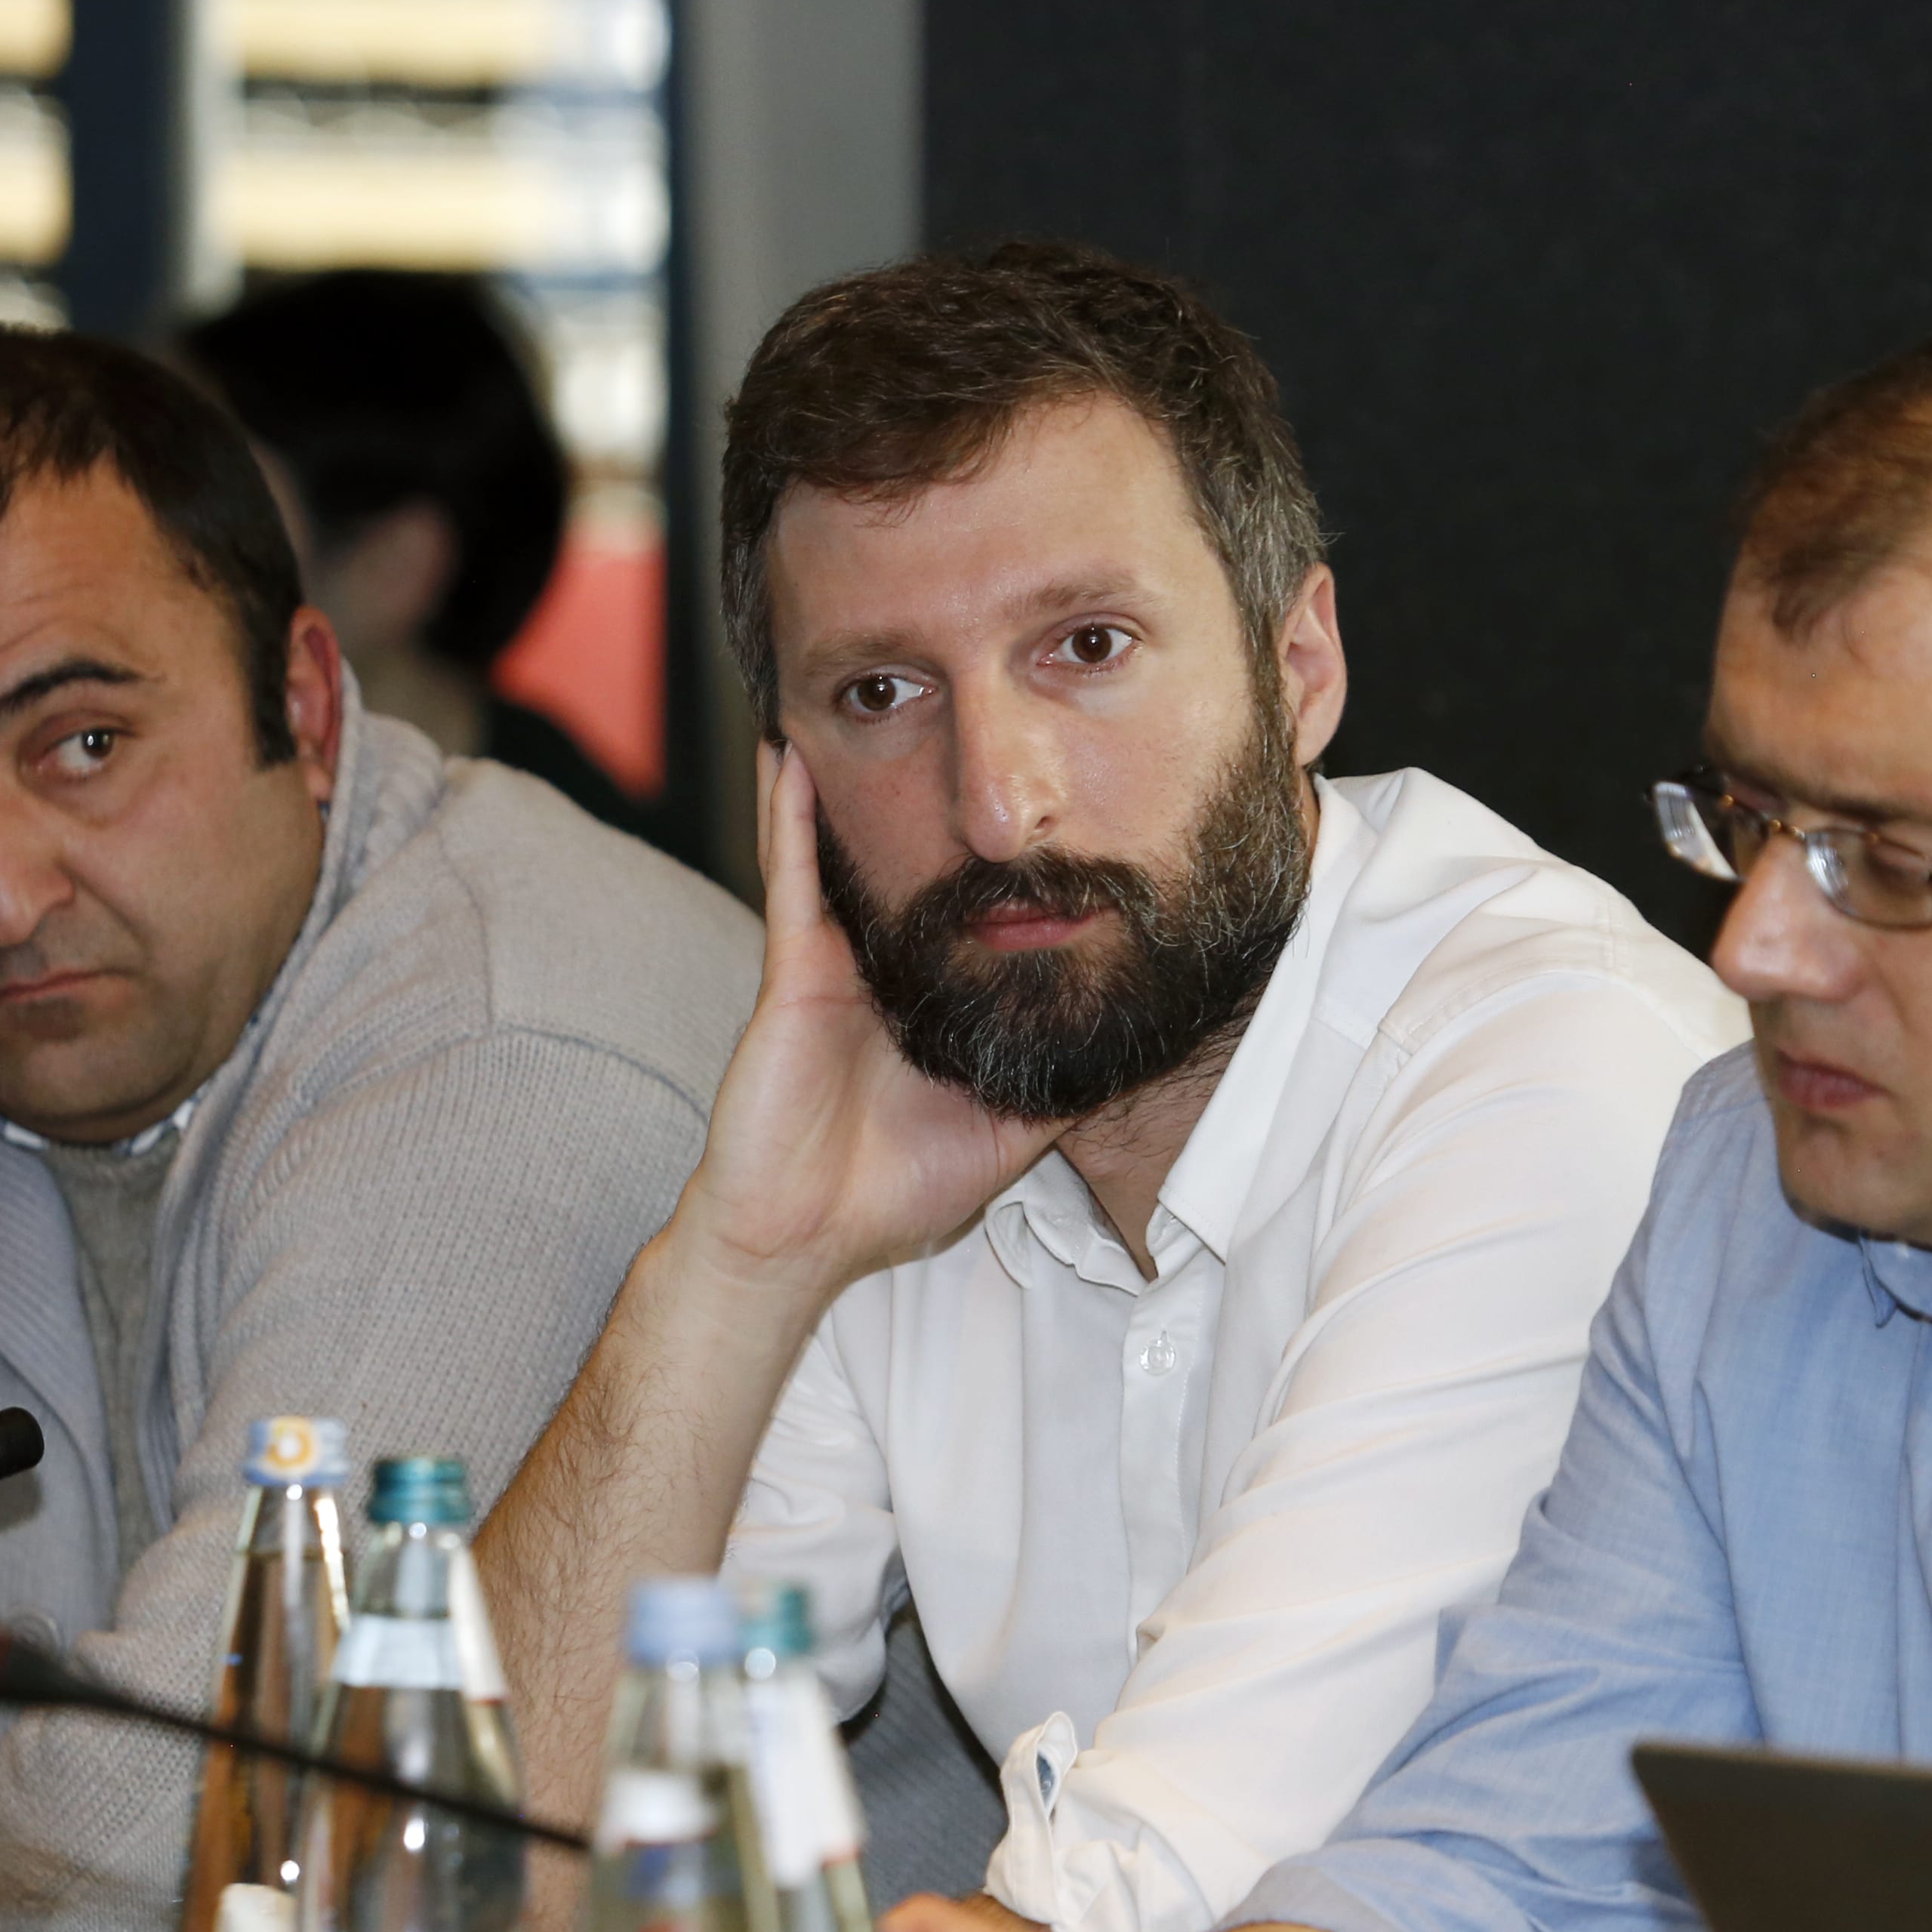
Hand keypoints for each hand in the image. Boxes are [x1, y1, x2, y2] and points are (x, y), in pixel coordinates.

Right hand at [666, 746, 1067, 1307]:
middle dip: (942, 791)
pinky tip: (793, 757)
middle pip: (923, 859)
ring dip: (858, 776)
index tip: (1061, 808)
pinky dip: (790, 816)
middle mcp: (887, 962)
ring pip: (853, 847)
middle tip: (968, 708)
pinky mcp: (795, 968)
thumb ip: (1067, 1091)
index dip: (1012, 860)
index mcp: (935, 993)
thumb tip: (1141, 1057)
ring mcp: (837, 959)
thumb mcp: (1013, 1134)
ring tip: (874, 693)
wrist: (804, 1238)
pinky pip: (794, 878)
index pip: (978, 909)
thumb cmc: (895, 1193)